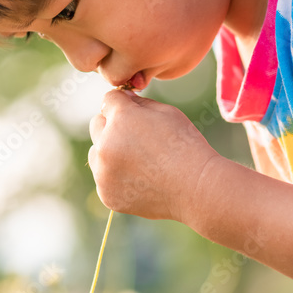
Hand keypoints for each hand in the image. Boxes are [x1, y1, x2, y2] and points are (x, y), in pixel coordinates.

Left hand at [87, 89, 219, 221]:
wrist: (196, 189)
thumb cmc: (185, 146)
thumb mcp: (166, 112)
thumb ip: (138, 102)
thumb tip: (122, 99)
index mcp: (121, 119)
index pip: (108, 99)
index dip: (122, 104)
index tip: (134, 112)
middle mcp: (106, 144)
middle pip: (97, 125)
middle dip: (112, 126)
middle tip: (137, 138)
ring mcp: (104, 172)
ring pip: (96, 153)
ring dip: (110, 152)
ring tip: (139, 161)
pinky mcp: (107, 194)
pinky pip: (104, 178)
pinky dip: (116, 177)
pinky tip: (140, 179)